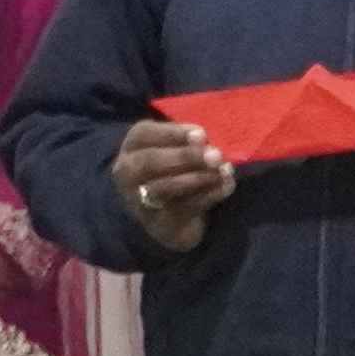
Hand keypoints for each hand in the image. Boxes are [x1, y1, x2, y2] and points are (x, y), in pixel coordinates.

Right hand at [111, 118, 234, 253]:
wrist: (170, 216)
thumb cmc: (177, 169)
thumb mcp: (179, 148)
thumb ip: (190, 142)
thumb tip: (204, 139)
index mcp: (133, 146)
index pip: (144, 134)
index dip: (174, 133)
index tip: (202, 134)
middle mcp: (127, 172)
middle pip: (149, 161)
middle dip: (186, 156)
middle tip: (215, 155)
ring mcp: (138, 199)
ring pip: (163, 187)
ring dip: (198, 177)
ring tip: (224, 170)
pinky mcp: (157, 222)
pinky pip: (182, 208)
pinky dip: (208, 195)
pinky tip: (226, 185)